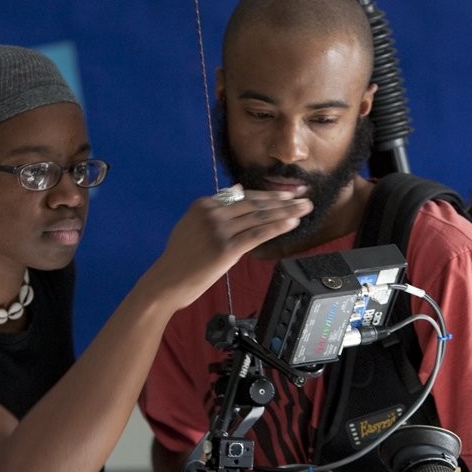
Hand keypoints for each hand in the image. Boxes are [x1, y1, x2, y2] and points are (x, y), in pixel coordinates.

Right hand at [145, 188, 312, 310]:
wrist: (166, 282)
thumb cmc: (180, 258)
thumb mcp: (192, 224)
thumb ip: (215, 208)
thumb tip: (236, 189)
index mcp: (204, 204)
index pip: (244, 196)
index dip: (269, 194)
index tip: (287, 193)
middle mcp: (212, 212)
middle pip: (255, 204)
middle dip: (283, 200)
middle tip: (304, 196)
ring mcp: (219, 229)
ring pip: (260, 217)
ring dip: (286, 211)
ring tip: (305, 208)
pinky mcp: (226, 248)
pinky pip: (258, 234)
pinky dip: (277, 227)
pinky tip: (293, 223)